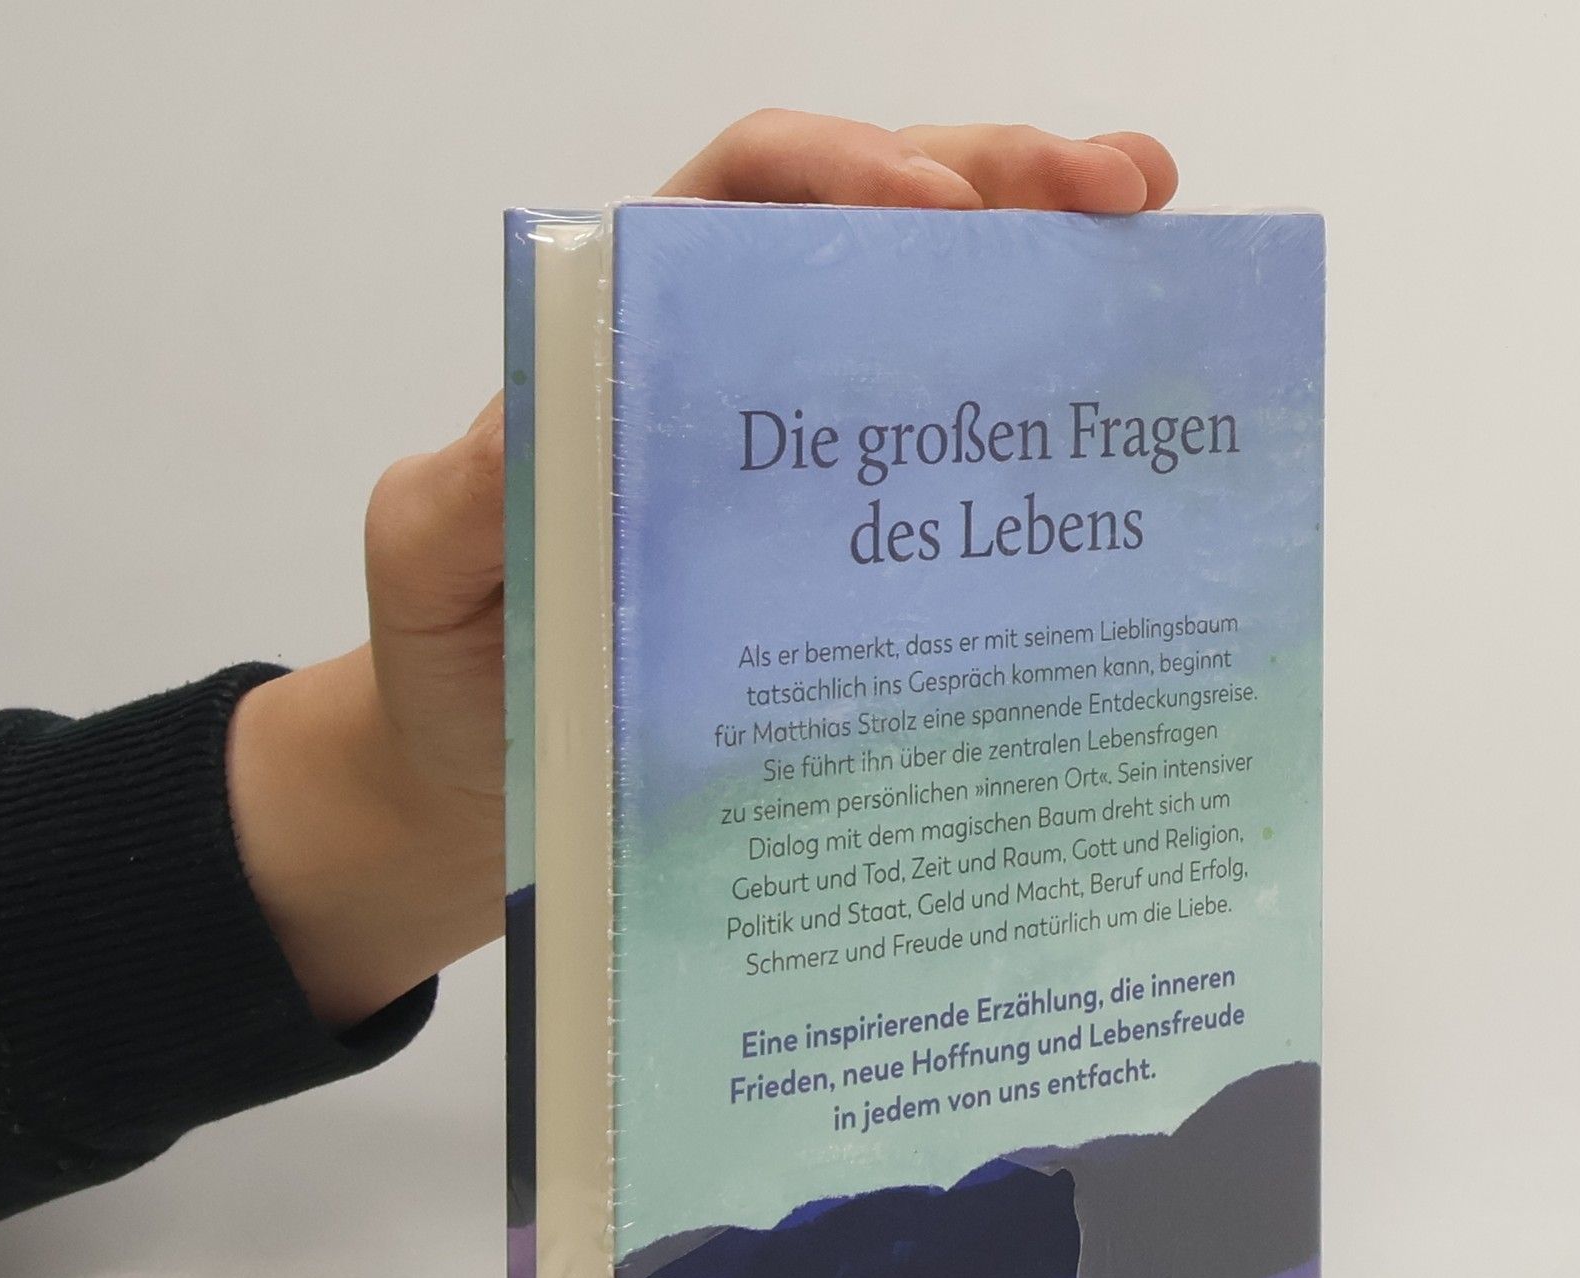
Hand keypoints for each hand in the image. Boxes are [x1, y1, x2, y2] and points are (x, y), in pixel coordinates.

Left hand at [228, 114, 1176, 1030]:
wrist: (483, 797)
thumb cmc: (453, 669)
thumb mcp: (433, 568)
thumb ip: (468, 493)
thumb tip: (556, 422)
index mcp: (631, 345)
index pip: (740, 203)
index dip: (843, 178)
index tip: (937, 208)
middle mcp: (732, 382)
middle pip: (870, 233)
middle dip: (998, 185)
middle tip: (1114, 194)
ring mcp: (802, 471)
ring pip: (928, 328)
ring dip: (1043, 270)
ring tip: (1146, 242)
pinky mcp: (846, 561)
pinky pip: (944, 476)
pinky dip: (1030, 430)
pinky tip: (1109, 421)